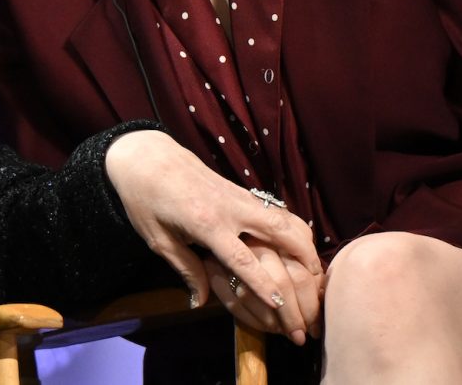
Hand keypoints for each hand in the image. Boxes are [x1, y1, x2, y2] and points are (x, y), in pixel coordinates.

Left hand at [104, 130, 323, 344]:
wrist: (145, 156)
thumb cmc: (144, 200)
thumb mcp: (158, 239)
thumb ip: (185, 269)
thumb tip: (200, 303)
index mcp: (206, 223)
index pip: (242, 259)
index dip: (262, 284)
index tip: (281, 305)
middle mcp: (229, 207)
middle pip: (278, 231)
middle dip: (302, 257)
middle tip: (317, 284)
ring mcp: (237, 195)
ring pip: (282, 216)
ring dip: (303, 240)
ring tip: (316, 265)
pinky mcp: (239, 189)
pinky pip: (273, 208)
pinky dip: (291, 225)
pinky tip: (298, 241)